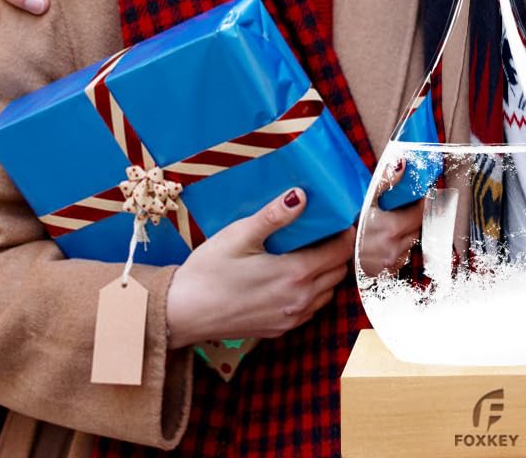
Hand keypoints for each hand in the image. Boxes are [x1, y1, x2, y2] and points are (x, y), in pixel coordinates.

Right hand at [165, 189, 353, 348]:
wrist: (180, 314)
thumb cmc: (207, 272)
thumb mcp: (239, 235)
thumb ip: (274, 216)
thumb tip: (302, 195)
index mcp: (294, 275)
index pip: (341, 252)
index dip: (345, 233)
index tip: (338, 219)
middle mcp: (299, 301)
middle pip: (338, 272)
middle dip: (338, 251)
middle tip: (325, 231)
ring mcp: (290, 319)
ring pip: (327, 293)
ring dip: (326, 273)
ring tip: (310, 251)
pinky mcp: (279, 330)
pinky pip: (310, 309)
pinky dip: (313, 292)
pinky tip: (294, 277)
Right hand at [356, 159, 423, 276]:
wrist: (326, 256)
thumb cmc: (345, 225)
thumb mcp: (364, 199)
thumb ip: (385, 181)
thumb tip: (402, 164)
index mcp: (392, 229)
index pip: (420, 212)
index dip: (418, 201)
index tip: (414, 194)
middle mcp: (394, 249)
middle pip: (416, 227)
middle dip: (411, 215)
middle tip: (398, 207)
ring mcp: (391, 263)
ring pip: (410, 242)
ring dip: (405, 232)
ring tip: (388, 223)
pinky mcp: (387, 272)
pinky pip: (401, 255)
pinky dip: (397, 246)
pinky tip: (383, 239)